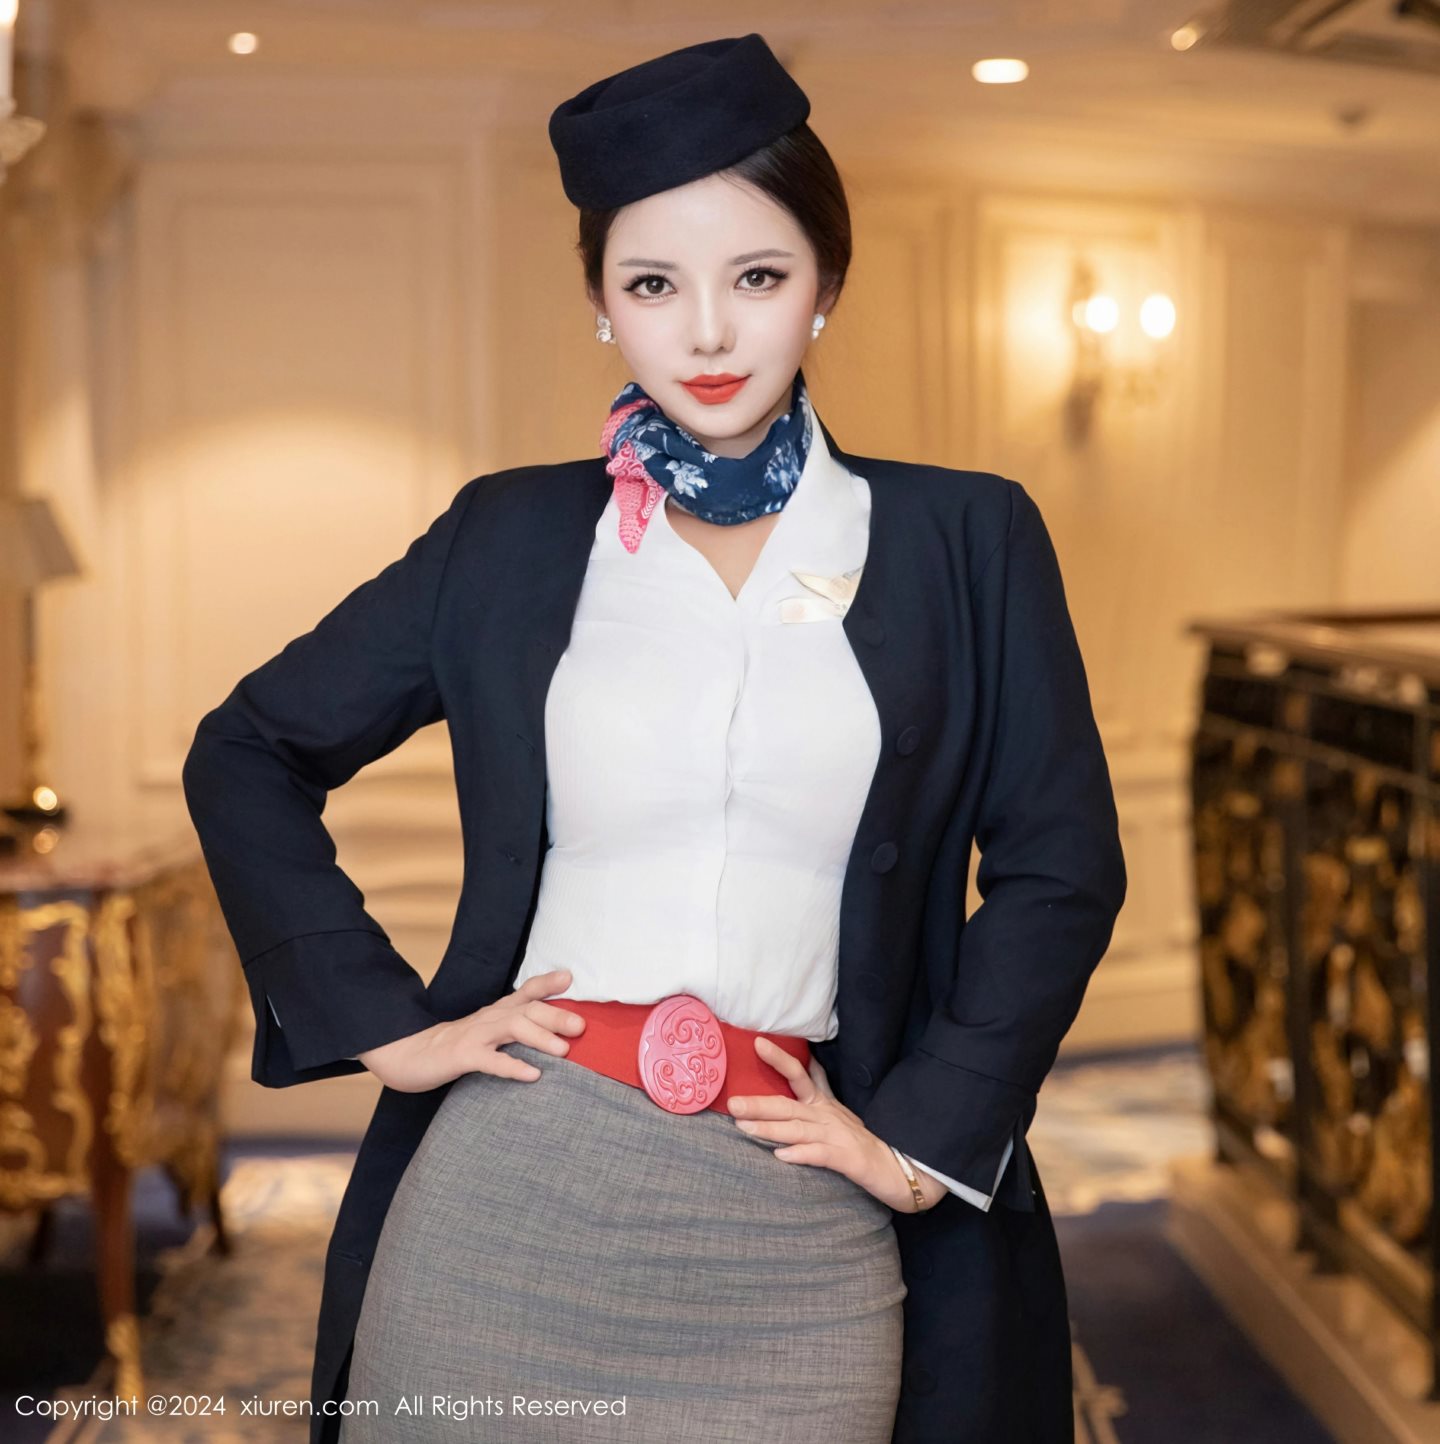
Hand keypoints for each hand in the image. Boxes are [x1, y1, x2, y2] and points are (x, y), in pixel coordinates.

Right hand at [355, 968, 585, 1092]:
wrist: (410, 1056)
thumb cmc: (458, 1046)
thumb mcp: (490, 1031)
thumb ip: (518, 1027)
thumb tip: (556, 1032)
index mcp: (498, 1011)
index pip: (526, 992)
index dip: (547, 983)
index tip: (570, 978)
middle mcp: (490, 1017)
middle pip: (527, 1009)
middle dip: (556, 1015)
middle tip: (581, 1026)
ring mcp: (475, 1035)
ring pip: (512, 1028)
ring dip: (539, 1037)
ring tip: (563, 1050)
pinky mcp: (462, 1056)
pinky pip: (490, 1060)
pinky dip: (512, 1066)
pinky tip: (532, 1075)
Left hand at [727, 1038, 946, 1212]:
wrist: (898, 1167)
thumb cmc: (862, 1140)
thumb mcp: (838, 1110)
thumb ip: (820, 1089)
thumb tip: (807, 1065)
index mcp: (824, 1104)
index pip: (800, 1075)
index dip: (779, 1059)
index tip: (757, 1043)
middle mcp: (827, 1116)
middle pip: (789, 1105)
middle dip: (759, 1104)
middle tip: (732, 1103)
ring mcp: (837, 1136)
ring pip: (798, 1130)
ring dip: (771, 1128)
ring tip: (745, 1128)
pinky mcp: (847, 1158)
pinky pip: (821, 1154)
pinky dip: (802, 1153)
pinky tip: (782, 1156)